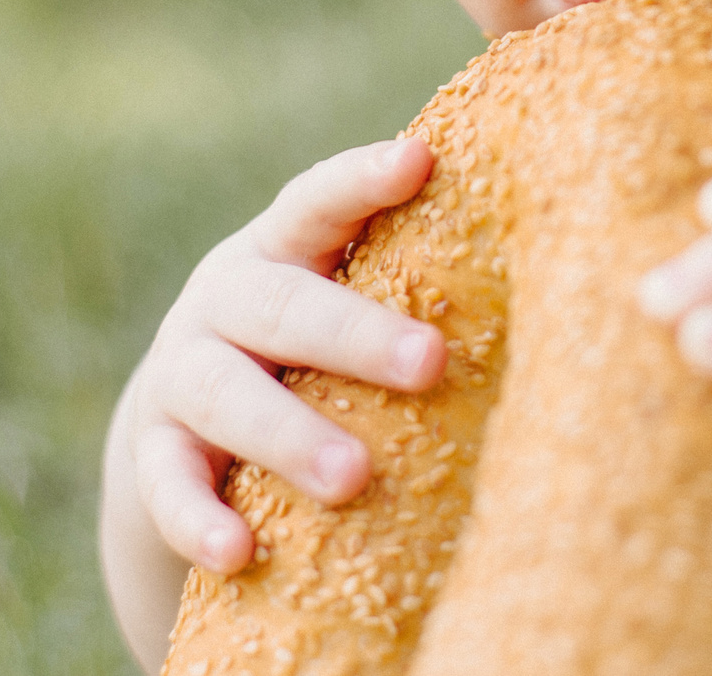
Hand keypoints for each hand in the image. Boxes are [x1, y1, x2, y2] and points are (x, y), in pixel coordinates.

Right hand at [99, 138, 447, 667]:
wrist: (183, 427)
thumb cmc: (308, 355)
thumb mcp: (340, 304)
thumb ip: (407, 284)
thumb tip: (560, 277)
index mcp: (282, 248)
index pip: (318, 201)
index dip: (364, 180)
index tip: (420, 159)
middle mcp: (224, 298)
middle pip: (284, 305)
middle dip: (358, 334)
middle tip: (432, 362)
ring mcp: (181, 372)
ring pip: (226, 395)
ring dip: (290, 436)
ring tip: (353, 478)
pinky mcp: (152, 452)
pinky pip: (169, 482)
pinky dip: (199, 517)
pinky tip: (239, 552)